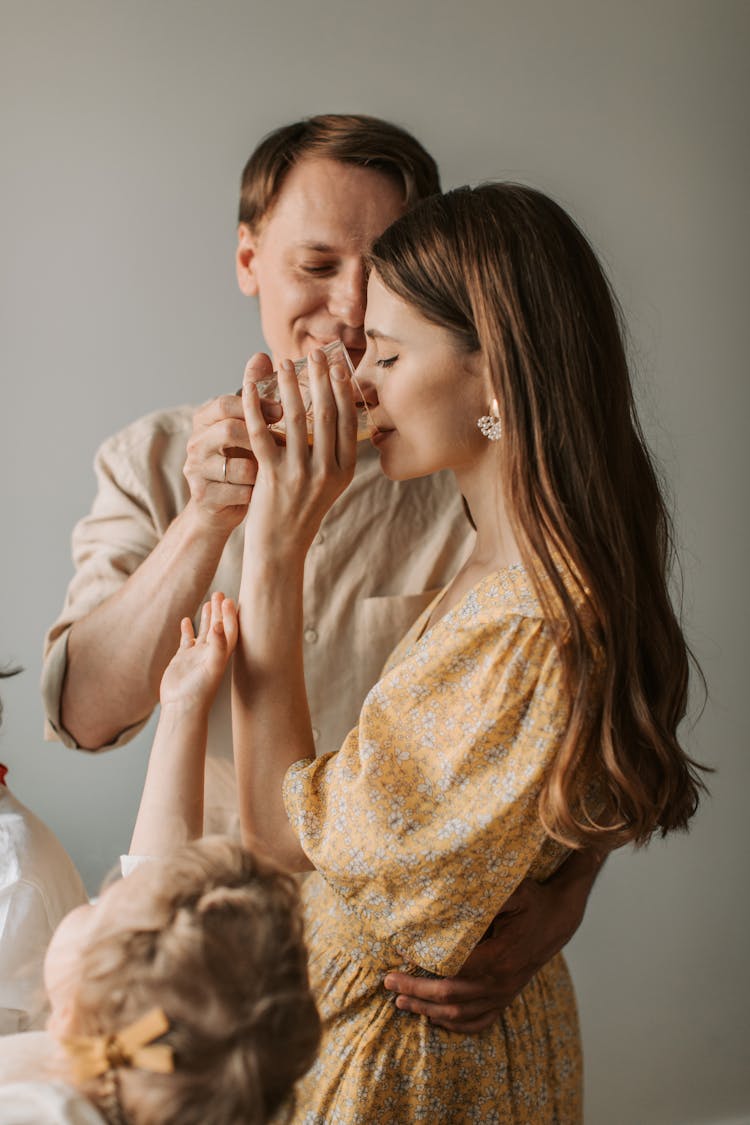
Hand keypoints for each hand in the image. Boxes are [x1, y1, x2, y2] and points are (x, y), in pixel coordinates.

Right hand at [159, 591, 237, 711]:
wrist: (181, 706)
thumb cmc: (200, 690)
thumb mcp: (212, 666)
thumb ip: (218, 646)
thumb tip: (218, 624)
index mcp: (222, 654)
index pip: (230, 630)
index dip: (230, 615)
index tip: (229, 600)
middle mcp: (211, 653)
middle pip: (219, 627)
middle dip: (220, 611)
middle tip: (220, 593)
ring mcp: (197, 656)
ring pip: (204, 632)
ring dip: (207, 617)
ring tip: (209, 601)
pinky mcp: (183, 659)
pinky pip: (187, 640)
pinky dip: (188, 629)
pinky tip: (186, 619)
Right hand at [183, 358, 278, 534]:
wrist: (220, 504)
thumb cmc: (240, 458)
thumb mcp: (245, 425)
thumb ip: (252, 394)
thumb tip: (262, 355)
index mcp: (205, 420)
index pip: (226, 403)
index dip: (256, 406)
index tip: (283, 411)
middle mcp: (195, 442)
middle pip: (228, 430)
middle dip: (261, 437)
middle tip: (286, 443)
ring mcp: (195, 470)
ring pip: (235, 466)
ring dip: (261, 470)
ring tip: (277, 471)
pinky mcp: (202, 497)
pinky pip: (236, 492)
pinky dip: (254, 493)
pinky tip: (264, 493)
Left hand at [241, 348, 356, 560]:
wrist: (281, 549)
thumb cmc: (301, 514)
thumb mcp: (327, 486)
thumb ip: (332, 455)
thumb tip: (331, 412)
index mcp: (344, 472)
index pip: (347, 422)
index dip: (342, 390)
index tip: (337, 366)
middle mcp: (326, 472)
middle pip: (325, 415)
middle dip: (320, 379)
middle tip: (314, 354)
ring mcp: (299, 475)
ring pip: (294, 420)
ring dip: (288, 387)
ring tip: (282, 364)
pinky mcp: (272, 478)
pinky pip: (262, 434)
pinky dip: (255, 408)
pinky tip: (249, 388)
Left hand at [384, 874, 589, 1033]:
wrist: (558, 919)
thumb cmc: (531, 901)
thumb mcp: (513, 891)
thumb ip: (483, 898)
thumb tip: (445, 899)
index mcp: (500, 957)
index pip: (452, 972)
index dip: (423, 971)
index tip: (398, 962)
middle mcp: (501, 982)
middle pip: (451, 998)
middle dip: (416, 993)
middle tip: (388, 983)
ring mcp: (505, 994)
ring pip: (461, 1015)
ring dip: (428, 1011)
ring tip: (402, 1001)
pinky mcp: (506, 998)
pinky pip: (479, 1022)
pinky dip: (454, 1025)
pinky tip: (433, 1019)